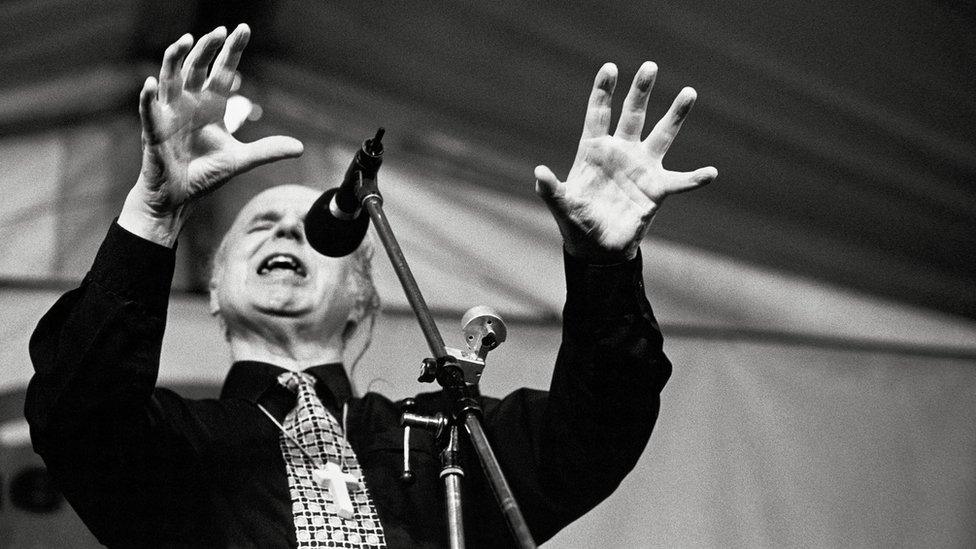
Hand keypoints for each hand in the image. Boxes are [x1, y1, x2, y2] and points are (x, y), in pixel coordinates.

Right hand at [119, 24, 303, 245]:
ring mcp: (169, 115)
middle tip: (221, 31)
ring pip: (170, 79)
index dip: (231, 52)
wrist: (179, 198)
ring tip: (187, 40)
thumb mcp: (240, 160)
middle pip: (197, 68)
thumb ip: (267, 150)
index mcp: (210, 106)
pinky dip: (149, 97)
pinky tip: (151, 83)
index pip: (222, 72)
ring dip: (176, 59)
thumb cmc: (204, 173)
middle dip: (208, 49)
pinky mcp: (154, 132)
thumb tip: (300, 148)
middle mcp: (189, 104)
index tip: (243, 29)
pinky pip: (149, 111)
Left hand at [535, 62, 716, 262]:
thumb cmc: (576, 223)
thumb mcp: (562, 206)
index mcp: (594, 151)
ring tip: (689, 92)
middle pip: (633, 114)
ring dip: (675, 115)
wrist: (598, 248)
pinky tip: (710, 173)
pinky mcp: (656, 190)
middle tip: (650, 66)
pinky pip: (680, 181)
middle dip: (640, 91)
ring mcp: (640, 168)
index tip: (610, 68)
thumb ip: (551, 189)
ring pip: (662, 135)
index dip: (603, 91)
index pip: (598, 114)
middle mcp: (620, 152)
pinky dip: (695, 179)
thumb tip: (539, 172)